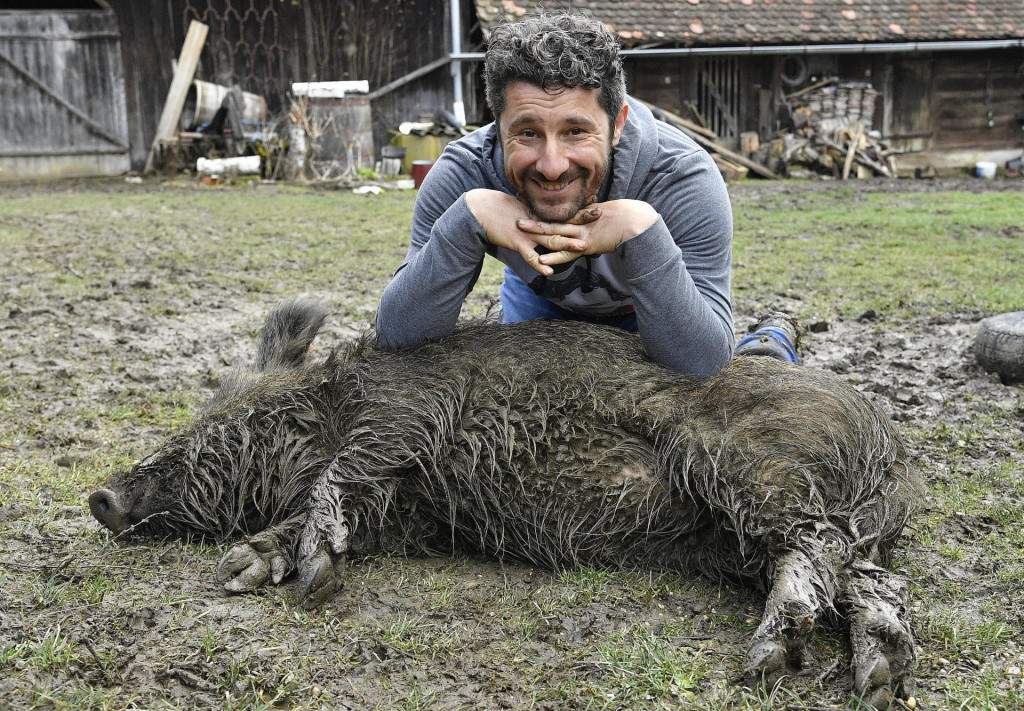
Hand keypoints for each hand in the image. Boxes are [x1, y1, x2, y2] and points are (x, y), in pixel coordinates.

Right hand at [465, 189, 587, 275]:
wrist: (480, 211)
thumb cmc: (498, 210)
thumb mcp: (519, 211)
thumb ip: (533, 217)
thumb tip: (541, 221)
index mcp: (538, 217)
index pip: (562, 216)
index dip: (579, 213)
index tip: (596, 209)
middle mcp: (536, 224)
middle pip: (562, 225)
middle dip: (581, 222)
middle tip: (599, 217)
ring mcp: (528, 233)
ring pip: (551, 240)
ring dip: (567, 245)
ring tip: (582, 249)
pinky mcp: (517, 242)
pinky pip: (530, 256)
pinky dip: (540, 264)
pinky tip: (549, 272)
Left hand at [516, 199, 659, 268]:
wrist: (638, 223)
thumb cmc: (630, 219)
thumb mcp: (611, 216)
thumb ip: (599, 219)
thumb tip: (597, 217)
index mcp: (585, 215)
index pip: (561, 214)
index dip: (546, 212)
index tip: (531, 207)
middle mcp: (581, 223)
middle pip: (553, 219)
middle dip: (535, 217)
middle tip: (517, 212)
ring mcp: (582, 233)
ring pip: (555, 231)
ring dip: (536, 230)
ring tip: (519, 228)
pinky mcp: (587, 245)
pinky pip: (567, 252)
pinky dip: (554, 257)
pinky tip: (541, 259)